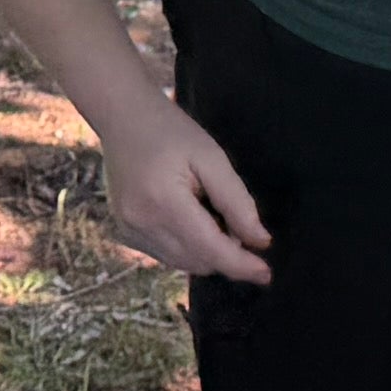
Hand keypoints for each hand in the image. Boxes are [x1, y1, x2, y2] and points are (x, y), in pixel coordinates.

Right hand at [100, 97, 273, 284]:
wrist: (123, 116)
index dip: (241, 265)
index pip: (210, 250)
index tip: (266, 273)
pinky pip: (166, 255)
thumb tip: (259, 241)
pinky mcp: (125, 232)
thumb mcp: (211, 157)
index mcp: (163, 203)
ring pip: (182, 263)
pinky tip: (191, 219)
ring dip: (206, 252)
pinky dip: (187, 247)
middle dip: (225, 253)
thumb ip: (236, 201)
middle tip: (237, 221)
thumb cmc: (171, 130)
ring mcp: (129, 231)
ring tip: (211, 213)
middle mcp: (141, 224)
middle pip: (198, 262)